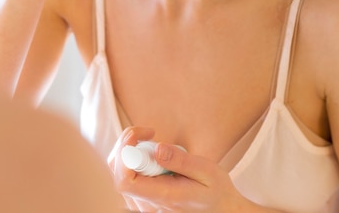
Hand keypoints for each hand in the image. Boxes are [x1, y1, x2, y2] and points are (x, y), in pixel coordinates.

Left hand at [109, 127, 248, 211]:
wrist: (220, 210)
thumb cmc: (216, 192)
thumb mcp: (206, 172)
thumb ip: (181, 161)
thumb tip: (157, 149)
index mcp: (163, 197)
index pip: (126, 181)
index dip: (124, 153)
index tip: (140, 134)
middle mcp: (148, 205)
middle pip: (118, 173)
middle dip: (126, 144)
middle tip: (149, 133)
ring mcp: (144, 204)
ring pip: (119, 173)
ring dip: (129, 150)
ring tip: (152, 142)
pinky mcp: (144, 199)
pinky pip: (127, 176)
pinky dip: (132, 158)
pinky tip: (151, 153)